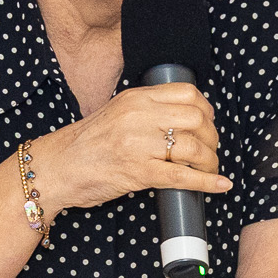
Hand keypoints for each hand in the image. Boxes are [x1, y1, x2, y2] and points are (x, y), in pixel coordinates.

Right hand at [34, 83, 227, 212]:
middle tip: (210, 149)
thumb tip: (186, 118)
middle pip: (196, 119)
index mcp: (136, 98)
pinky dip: (206, 182)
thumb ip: (147, 109)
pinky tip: (220, 184)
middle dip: (212, 137)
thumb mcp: (117, 112)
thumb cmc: (87, 143)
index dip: (207, 109)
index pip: (187, 93)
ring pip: (193, 148)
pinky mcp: (137, 172)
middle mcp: (138, 117)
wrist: (56, 167)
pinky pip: (181, 177)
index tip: (209, 121)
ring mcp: (138, 145)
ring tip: (208, 168)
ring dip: (209, 161)